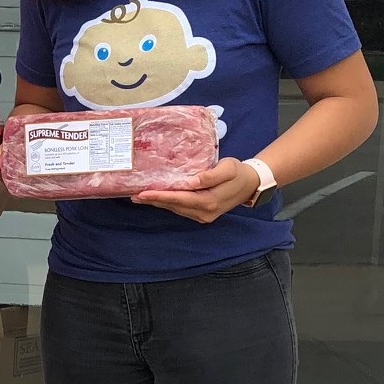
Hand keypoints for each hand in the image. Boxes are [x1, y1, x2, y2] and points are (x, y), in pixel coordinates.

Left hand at [130, 158, 257, 223]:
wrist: (250, 184)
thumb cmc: (238, 172)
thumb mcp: (227, 168)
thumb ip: (210, 175)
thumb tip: (191, 182)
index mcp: (209, 201)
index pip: (179, 199)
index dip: (160, 196)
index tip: (143, 194)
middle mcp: (204, 212)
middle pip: (174, 206)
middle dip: (153, 201)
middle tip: (134, 195)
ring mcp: (203, 215)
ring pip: (176, 209)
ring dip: (158, 203)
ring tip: (140, 197)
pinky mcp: (202, 213)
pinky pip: (181, 208)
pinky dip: (168, 203)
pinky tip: (157, 198)